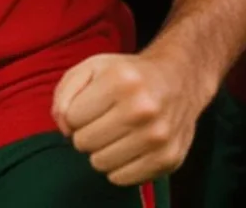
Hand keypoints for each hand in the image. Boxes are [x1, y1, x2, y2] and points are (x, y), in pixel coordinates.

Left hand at [51, 49, 206, 185]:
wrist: (180, 79)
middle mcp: (142, 108)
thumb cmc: (129, 76)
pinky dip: (119, 167)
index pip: (71, 118)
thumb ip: (65, 93)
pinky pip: (121, 179)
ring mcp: (158, 136)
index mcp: (121, 80)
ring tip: (118, 133)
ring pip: (100, 163)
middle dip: (87, 133)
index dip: (76, 113)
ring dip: (102, 151)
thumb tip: (64, 128)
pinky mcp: (168, 159)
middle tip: (105, 121)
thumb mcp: (93, 67)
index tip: (92, 106)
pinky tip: (130, 147)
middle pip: (84, 142)